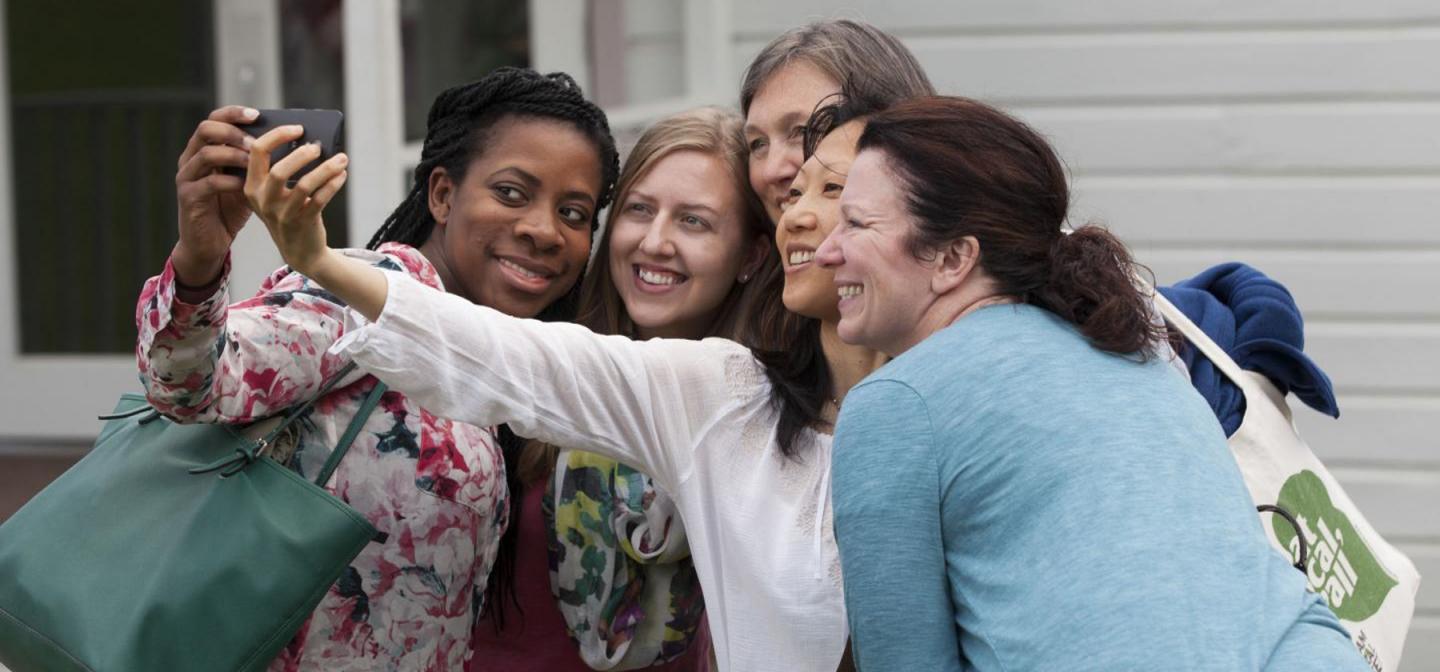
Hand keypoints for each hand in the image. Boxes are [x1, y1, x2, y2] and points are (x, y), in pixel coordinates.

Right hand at [173, 106, 258, 285]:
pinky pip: (209, 183)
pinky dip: (229, 181)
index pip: (214, 120)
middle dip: (234, 132)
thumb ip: (256, 163)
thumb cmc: (229, 208)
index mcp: (203, 149)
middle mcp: (190, 159)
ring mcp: (187, 178)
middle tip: (258, 142)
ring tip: (255, 161)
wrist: (209, 242)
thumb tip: (289, 144)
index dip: (234, 114)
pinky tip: (246, 185)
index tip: (258, 114)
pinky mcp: (189, 198)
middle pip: (206, 129)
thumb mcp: (245, 181)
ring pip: (206, 154)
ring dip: (234, 154)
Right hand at [243, 124, 348, 277]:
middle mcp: (264, 200)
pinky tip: (342, 175)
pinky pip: (320, 199)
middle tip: (318, 146)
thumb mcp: (275, 194)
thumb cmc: (289, 213)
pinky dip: (333, 184)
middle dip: (302, 154)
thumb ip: (281, 170)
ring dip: (326, 168)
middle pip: (279, 170)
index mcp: (252, 187)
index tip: (298, 128)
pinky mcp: (303, 223)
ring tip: (342, 158)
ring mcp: (283, 214)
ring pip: (304, 185)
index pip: (257, 152)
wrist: (301, 251)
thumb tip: (308, 141)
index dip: (277, 135)